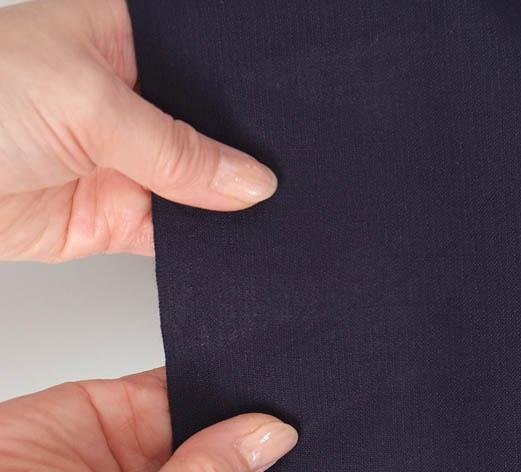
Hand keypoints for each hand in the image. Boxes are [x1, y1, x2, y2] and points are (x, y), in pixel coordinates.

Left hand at [0, 0, 276, 260]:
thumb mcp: (89, 105)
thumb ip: (178, 150)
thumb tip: (249, 180)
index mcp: (127, 39)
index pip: (211, 64)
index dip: (252, 92)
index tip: (293, 119)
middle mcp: (134, 100)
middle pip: (212, 130)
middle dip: (246, 152)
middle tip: (288, 170)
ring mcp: (130, 160)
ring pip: (200, 186)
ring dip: (227, 203)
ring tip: (269, 210)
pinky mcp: (120, 214)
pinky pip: (176, 233)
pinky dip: (202, 244)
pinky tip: (229, 242)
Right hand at [0, 368, 296, 471]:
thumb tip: (271, 439)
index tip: (321, 455)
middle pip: (234, 461)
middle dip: (262, 436)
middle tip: (310, 406)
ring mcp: (144, 454)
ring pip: (210, 416)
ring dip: (236, 398)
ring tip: (279, 379)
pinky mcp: (120, 410)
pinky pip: (175, 382)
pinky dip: (205, 368)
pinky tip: (236, 360)